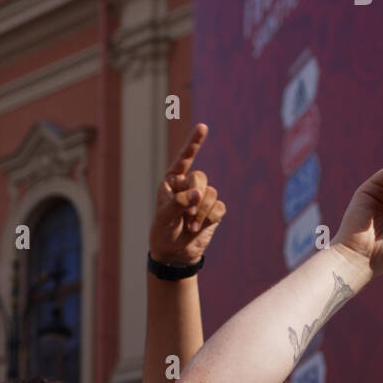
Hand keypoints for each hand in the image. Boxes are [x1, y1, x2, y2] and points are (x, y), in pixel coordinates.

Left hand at [149, 122, 225, 266]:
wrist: (174, 254)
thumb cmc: (163, 232)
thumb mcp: (164, 217)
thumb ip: (179, 202)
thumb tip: (198, 193)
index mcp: (172, 181)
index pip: (184, 158)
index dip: (194, 143)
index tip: (203, 127)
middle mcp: (188, 185)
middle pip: (201, 178)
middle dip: (195, 195)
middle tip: (187, 213)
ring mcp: (202, 197)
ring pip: (211, 193)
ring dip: (201, 211)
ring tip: (190, 225)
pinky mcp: (214, 211)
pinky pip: (219, 207)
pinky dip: (209, 218)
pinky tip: (199, 228)